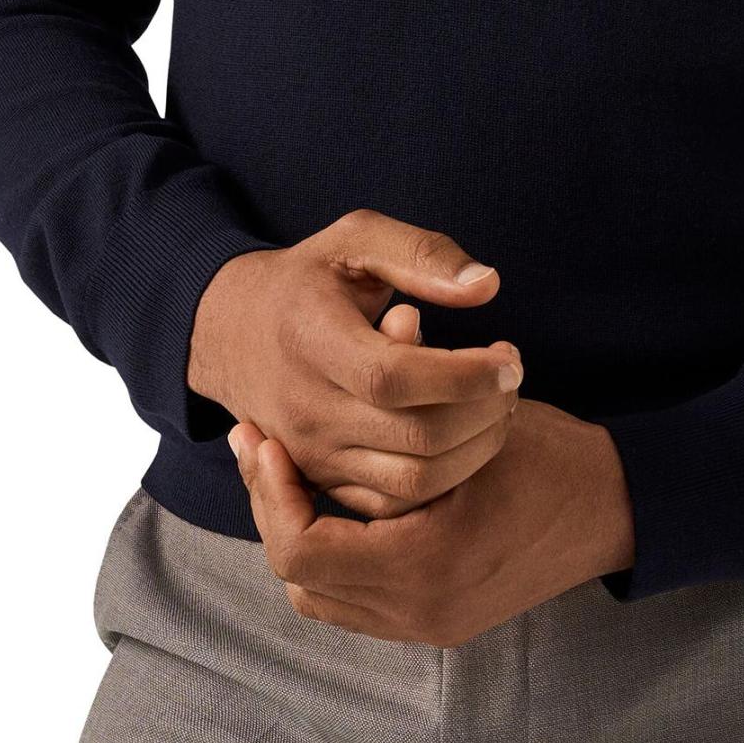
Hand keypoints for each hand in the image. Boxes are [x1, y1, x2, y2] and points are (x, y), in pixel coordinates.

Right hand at [188, 210, 522, 515]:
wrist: (232, 331)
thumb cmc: (309, 279)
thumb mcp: (355, 239)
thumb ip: (421, 253)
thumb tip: (487, 285)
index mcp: (312, 340)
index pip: (398, 378)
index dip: (466, 376)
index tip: (510, 359)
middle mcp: (307, 407)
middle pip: (417, 437)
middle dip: (485, 413)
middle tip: (510, 380)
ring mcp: (311, 453)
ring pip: (414, 480)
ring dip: (475, 451)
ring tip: (496, 407)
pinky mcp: (320, 480)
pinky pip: (395, 503)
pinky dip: (444, 481)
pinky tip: (465, 439)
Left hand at [229, 396, 635, 646]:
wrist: (613, 512)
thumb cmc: (553, 456)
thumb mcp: (487, 413)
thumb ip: (427, 376)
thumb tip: (385, 317)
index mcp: (428, 561)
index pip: (302, 547)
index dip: (271, 491)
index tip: (267, 440)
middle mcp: (421, 608)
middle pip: (298, 576)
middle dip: (273, 510)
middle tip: (263, 451)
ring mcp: (429, 624)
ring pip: (318, 595)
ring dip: (299, 536)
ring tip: (291, 475)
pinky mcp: (436, 624)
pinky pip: (353, 603)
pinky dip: (334, 559)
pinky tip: (334, 504)